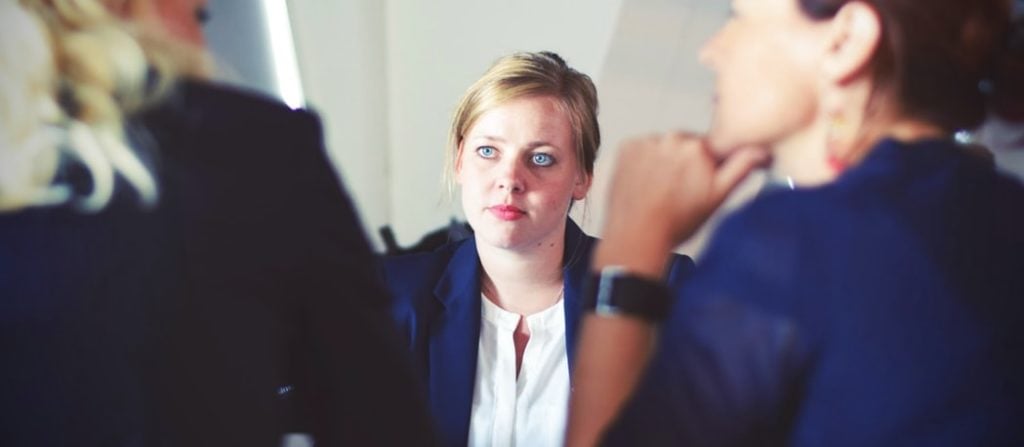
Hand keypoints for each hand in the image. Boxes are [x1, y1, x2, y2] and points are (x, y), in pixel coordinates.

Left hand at [596, 132, 766, 276]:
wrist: (637, 235)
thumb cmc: (676, 222)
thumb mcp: (718, 196)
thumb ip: (741, 167)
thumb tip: (761, 150)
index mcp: (699, 147)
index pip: (709, 148)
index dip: (706, 167)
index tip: (698, 183)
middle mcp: (672, 138)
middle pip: (685, 146)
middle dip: (684, 163)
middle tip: (678, 191)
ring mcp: (647, 142)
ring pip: (662, 147)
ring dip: (663, 161)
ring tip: (659, 190)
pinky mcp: (626, 147)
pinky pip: (641, 149)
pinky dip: (643, 162)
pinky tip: (644, 183)